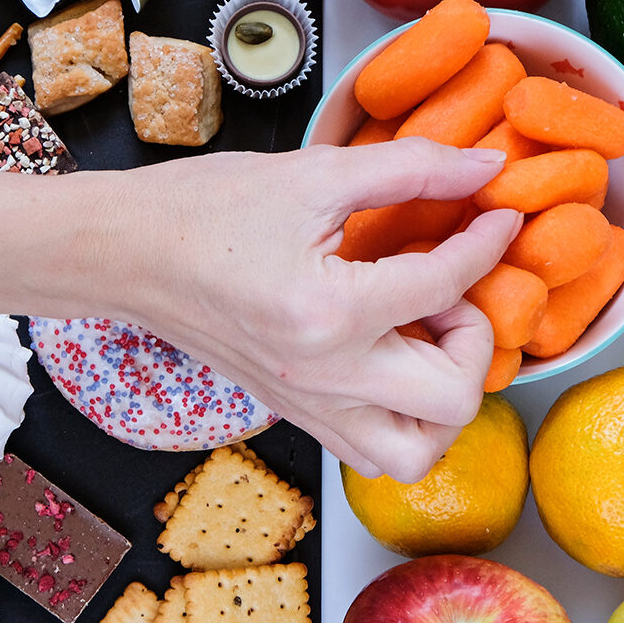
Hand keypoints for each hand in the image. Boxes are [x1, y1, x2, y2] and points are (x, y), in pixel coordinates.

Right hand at [108, 138, 519, 481]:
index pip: (444, 287)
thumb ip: (411, 168)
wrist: (125, 252)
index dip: (486, 243)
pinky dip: (405, 417)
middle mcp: (323, 377)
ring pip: (416, 454)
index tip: (498, 217)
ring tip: (426, 340)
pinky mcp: (295, 414)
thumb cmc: (202, 209)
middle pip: (452, 399)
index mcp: (327, 313)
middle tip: (451, 294)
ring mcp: (308, 405)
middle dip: (475, 342)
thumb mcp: (314, 173)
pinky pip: (373, 452)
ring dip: (445, 400)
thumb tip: (481, 168)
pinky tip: (392, 356)